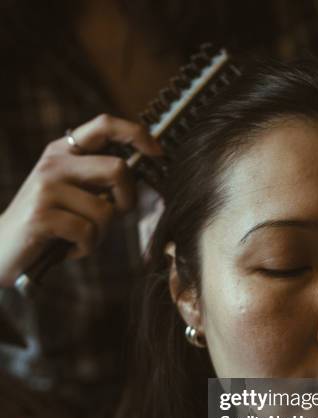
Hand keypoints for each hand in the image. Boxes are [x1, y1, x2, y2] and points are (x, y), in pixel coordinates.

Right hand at [0, 114, 159, 286]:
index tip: (158, 152)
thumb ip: (98, 180)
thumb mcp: (72, 193)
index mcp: (64, 151)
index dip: (136, 133)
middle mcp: (55, 163)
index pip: (104, 125)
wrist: (0, 249)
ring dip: (101, 234)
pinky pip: (88, 233)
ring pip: (105, 211)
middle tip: (115, 216)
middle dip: (127, 201)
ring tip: (80, 239)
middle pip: (118, 170)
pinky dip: (85, 249)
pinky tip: (67, 249)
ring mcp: (46, 187)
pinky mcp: (41, 216)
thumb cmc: (48, 223)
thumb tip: (137, 174)